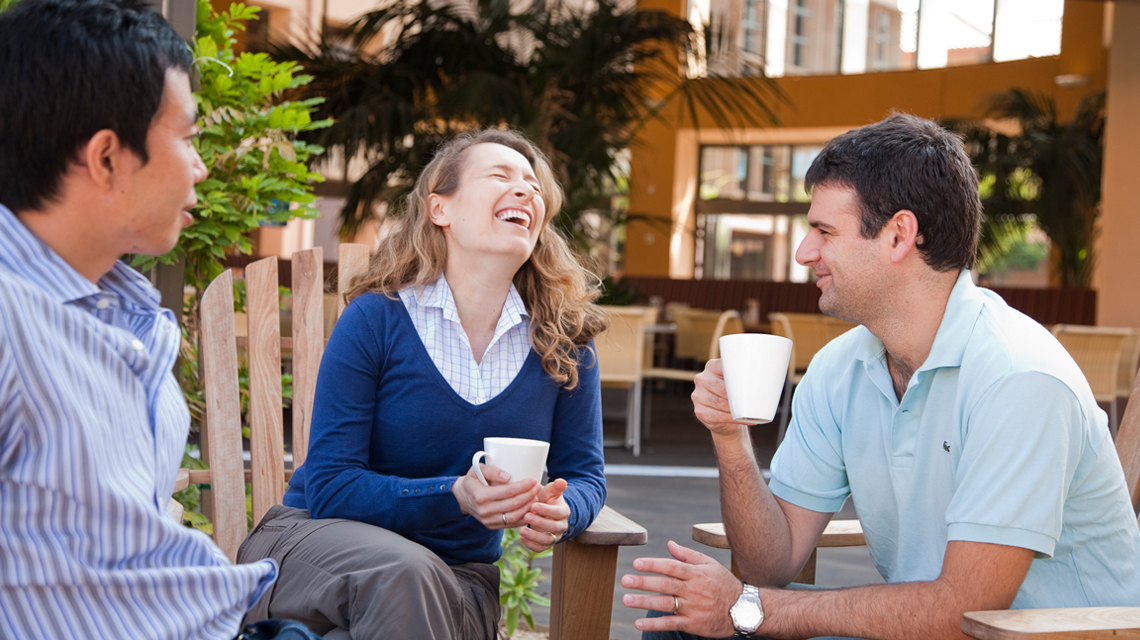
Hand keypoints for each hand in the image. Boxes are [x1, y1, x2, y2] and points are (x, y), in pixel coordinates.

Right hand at [452, 463, 540, 529]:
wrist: (462, 497)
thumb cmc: (472, 480)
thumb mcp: (477, 469)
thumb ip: (492, 470)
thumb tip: (508, 476)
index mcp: (480, 496)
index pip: (507, 492)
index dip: (523, 486)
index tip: (533, 480)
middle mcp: (484, 511)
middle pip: (513, 504)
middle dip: (529, 495)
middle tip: (538, 486)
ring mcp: (488, 521)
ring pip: (514, 517)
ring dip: (528, 507)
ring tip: (536, 497)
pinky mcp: (492, 526)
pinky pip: (511, 524)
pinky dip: (523, 518)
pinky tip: (530, 509)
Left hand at [519, 478, 568, 551]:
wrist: (544, 511)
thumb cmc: (546, 500)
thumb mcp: (550, 491)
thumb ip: (555, 487)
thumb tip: (561, 482)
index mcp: (564, 511)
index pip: (558, 512)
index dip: (547, 510)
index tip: (534, 506)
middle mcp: (561, 526)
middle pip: (553, 527)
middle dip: (539, 522)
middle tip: (526, 516)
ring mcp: (554, 536)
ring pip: (547, 540)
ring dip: (534, 536)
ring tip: (522, 530)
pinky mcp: (546, 544)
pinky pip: (540, 548)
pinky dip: (531, 544)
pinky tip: (522, 538)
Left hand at [621, 540, 742, 637]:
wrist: (744, 610)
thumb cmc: (724, 584)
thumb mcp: (710, 565)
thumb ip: (688, 555)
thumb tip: (669, 544)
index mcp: (696, 573)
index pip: (671, 566)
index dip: (653, 564)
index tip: (636, 563)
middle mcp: (693, 590)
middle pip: (664, 584)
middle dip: (643, 582)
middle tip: (624, 580)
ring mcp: (693, 607)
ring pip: (665, 604)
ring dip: (644, 602)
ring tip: (626, 600)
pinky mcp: (693, 624)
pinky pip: (671, 623)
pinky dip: (654, 624)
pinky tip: (638, 623)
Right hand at [692, 360, 744, 436]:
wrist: (725, 417)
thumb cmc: (734, 396)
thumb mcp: (736, 381)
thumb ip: (743, 375)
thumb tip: (765, 375)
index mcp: (711, 366)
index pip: (724, 367)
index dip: (737, 376)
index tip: (749, 382)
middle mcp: (701, 379)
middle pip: (721, 388)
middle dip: (736, 396)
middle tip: (750, 400)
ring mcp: (698, 395)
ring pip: (719, 403)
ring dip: (734, 409)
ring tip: (747, 411)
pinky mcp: (699, 411)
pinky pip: (717, 416)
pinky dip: (732, 419)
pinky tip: (741, 419)